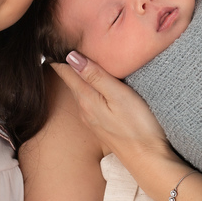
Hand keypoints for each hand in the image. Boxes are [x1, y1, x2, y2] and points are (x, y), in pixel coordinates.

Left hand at [50, 52, 169, 160]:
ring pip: (80, 91)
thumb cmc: (138, 126)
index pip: (65, 71)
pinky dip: (88, 88)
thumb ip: (95, 76)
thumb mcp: (118, 95)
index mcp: (86, 99)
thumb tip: (71, 56)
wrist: (148, 160)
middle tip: (63, 43)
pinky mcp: (102, 126)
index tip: (53, 40)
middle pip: (71, 81)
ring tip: (77, 59)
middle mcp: (84, 110)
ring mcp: (92, 120)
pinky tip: (95, 85)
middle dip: (67, 63)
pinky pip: (90, 101)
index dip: (59, 54)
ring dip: (79, 76)